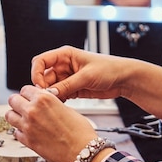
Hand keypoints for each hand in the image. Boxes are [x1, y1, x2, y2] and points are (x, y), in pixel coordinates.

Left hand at [6, 85, 97, 161]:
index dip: (29, 93)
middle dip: (19, 102)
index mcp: (44, 99)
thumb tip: (44, 103)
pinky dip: (21, 131)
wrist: (81, 151)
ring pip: (9, 115)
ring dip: (16, 115)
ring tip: (24, 118)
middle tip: (25, 106)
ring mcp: (27, 126)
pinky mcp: (26, 141)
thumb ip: (51, 103)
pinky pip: (15, 132)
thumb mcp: (67, 108)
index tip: (31, 97)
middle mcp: (32, 111)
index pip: (25, 89)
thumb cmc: (80, 132)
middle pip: (13, 100)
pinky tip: (30, 132)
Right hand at [31, 45, 161, 121]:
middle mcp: (64, 66)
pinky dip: (58, 101)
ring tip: (56, 104)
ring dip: (51, 96)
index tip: (40, 86)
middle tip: (48, 99)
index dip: (36, 73)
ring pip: (50, 88)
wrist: (124, 79)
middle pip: (43, 77)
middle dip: (44, 88)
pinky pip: (59, 95)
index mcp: (65, 55)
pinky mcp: (73, 89)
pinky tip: (62, 106)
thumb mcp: (86, 76)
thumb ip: (66, 85)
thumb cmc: (109, 69)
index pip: (40, 61)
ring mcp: (68, 78)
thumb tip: (49, 94)